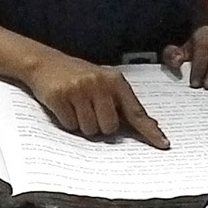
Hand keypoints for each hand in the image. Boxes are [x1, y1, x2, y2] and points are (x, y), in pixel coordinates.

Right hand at [19, 52, 169, 146]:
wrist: (45, 63)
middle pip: (110, 128)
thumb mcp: (103, 83)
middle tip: (90, 110)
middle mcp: (99, 83)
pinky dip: (67, 122)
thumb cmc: (77, 76)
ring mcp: (79, 89)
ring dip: (82, 125)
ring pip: (90, 129)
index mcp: (115, 81)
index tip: (162, 144)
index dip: (149, 130)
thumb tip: (146, 125)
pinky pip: (70, 126)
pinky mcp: (60, 97)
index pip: (136, 111)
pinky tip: (64, 107)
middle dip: (100, 126)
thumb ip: (120, 102)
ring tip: (76, 107)